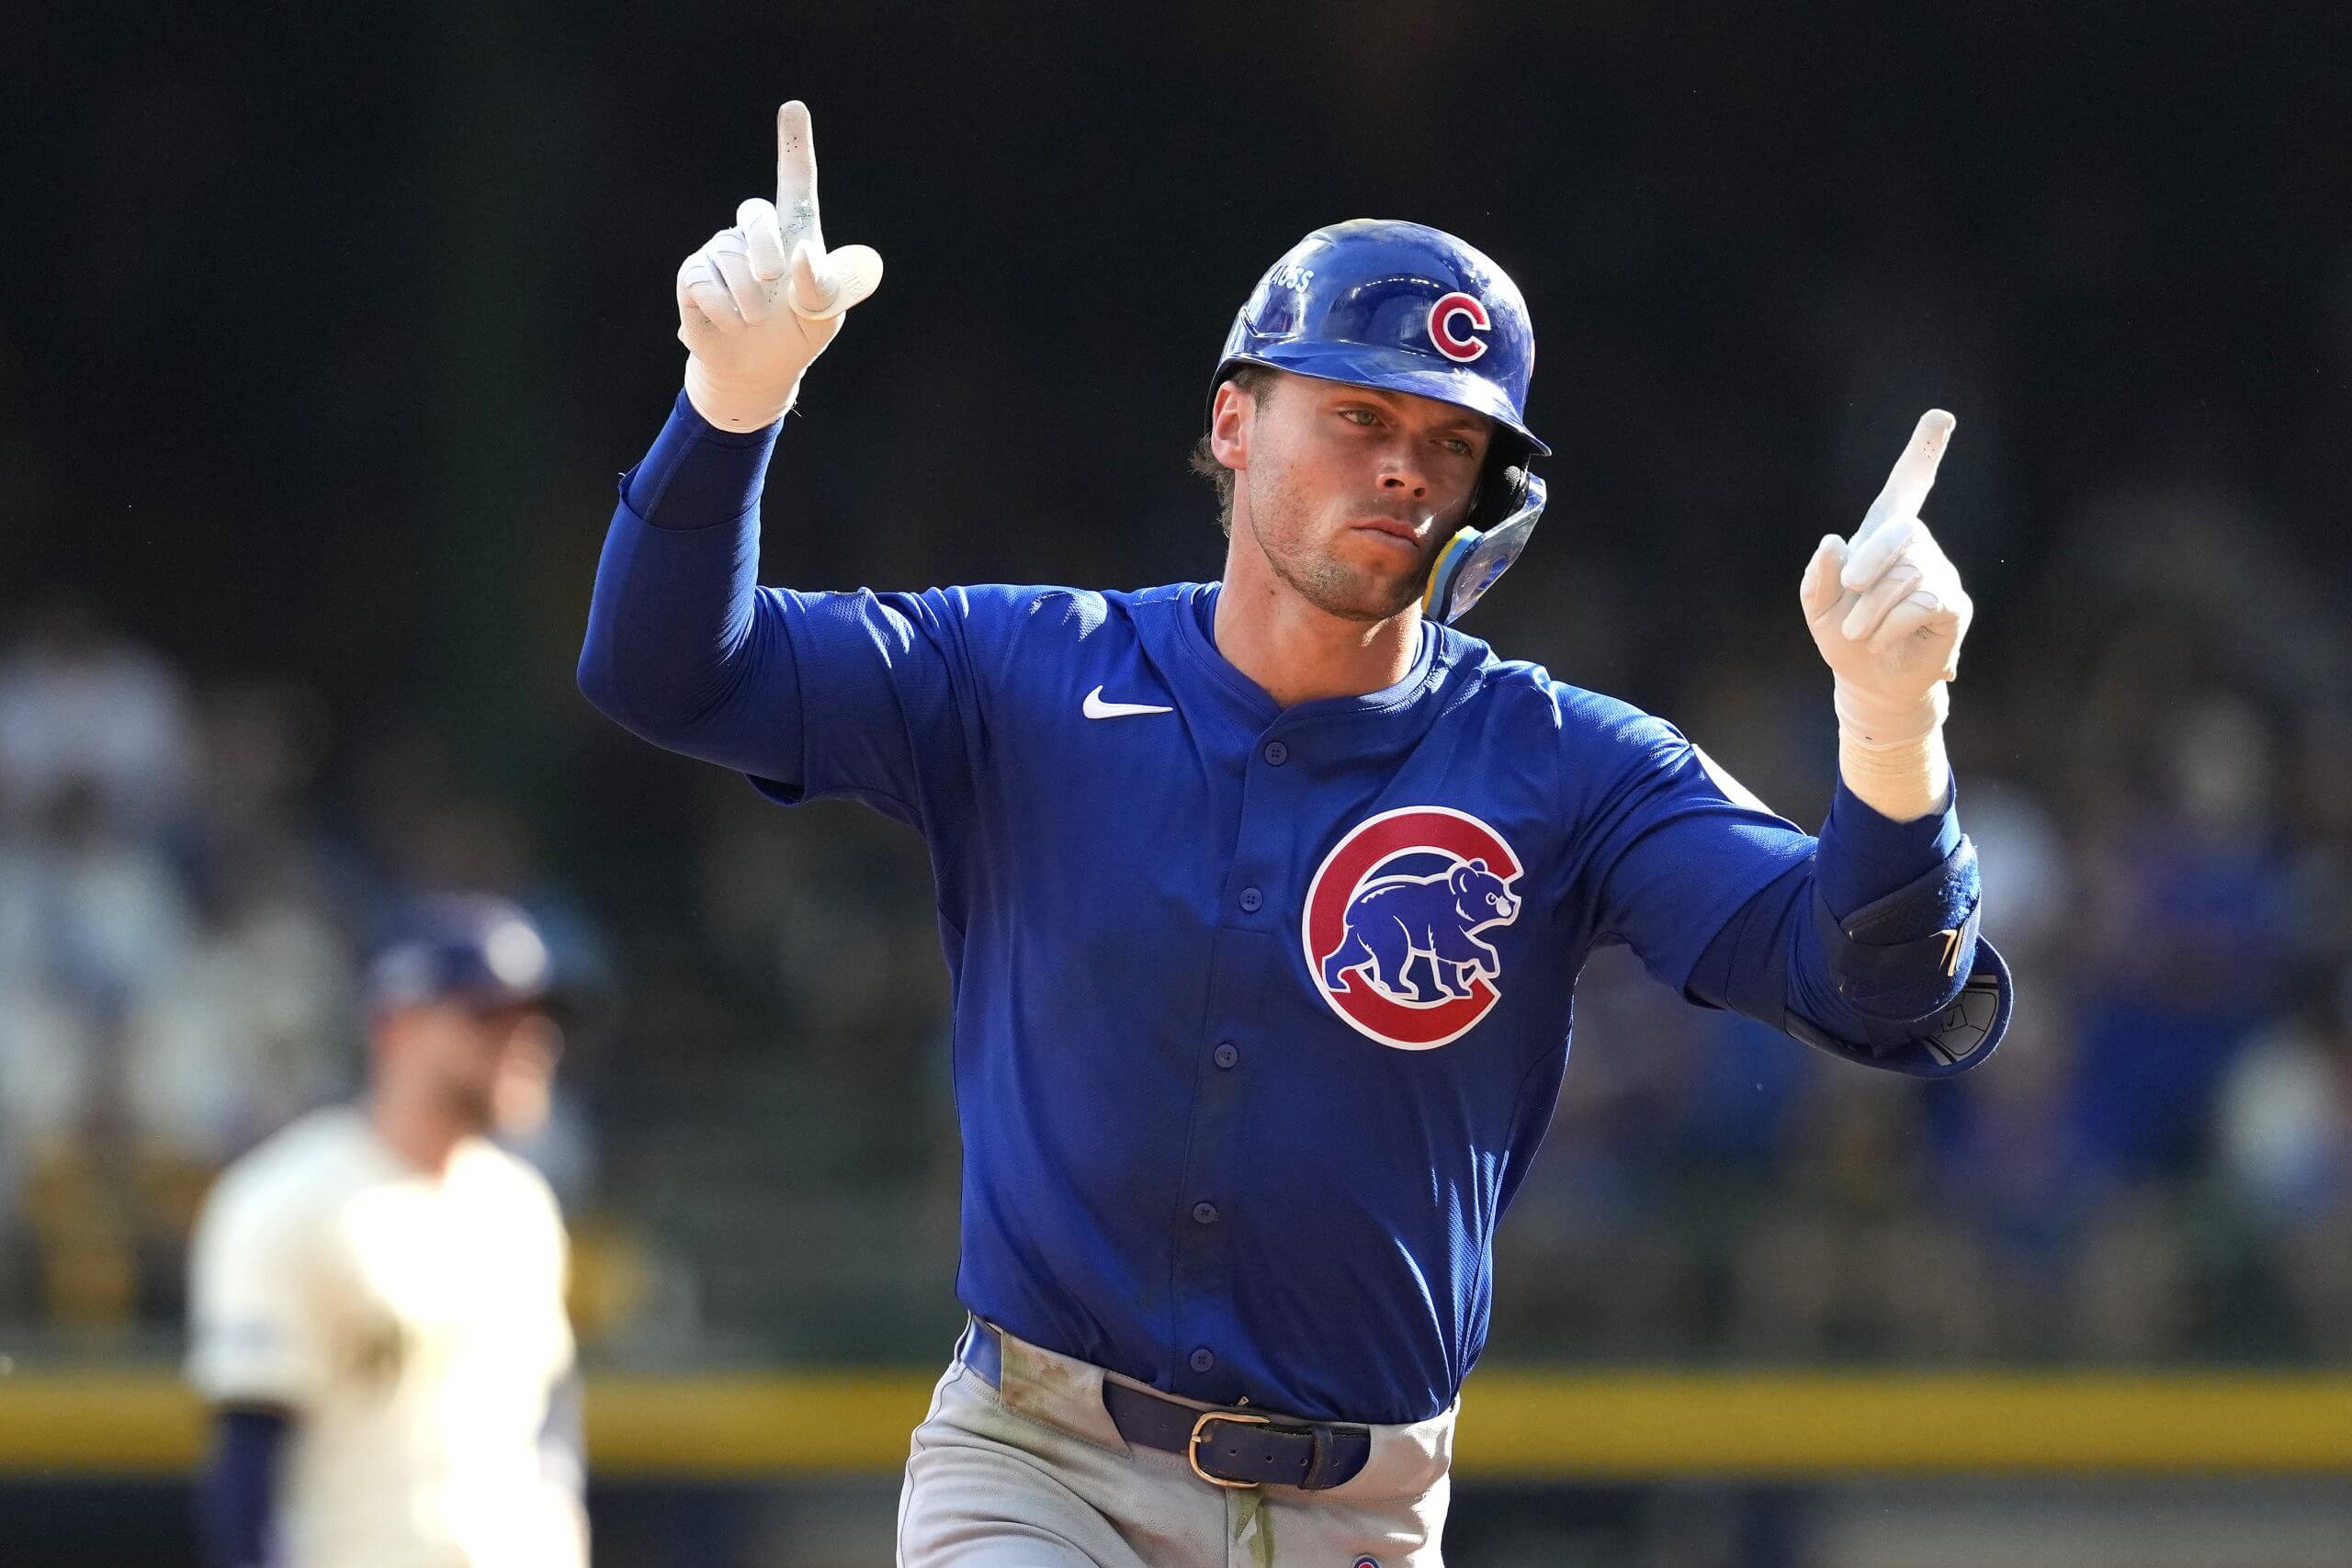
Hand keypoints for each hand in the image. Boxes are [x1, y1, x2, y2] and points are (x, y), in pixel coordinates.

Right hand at [677, 101, 884, 430]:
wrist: (760, 370)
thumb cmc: (798, 332)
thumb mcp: (825, 313)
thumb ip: (826, 285)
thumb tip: (803, 255)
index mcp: (794, 234)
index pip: (795, 183)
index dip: (794, 146)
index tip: (793, 107)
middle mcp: (754, 234)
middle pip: (755, 213)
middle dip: (766, 246)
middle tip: (774, 277)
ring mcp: (720, 251)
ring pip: (731, 258)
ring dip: (750, 298)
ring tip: (756, 320)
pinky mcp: (693, 276)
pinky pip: (706, 283)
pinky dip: (727, 310)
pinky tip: (735, 323)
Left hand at [1800, 410, 1974, 747]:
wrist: (1867, 682)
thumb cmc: (1842, 635)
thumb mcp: (1816, 608)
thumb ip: (1815, 577)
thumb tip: (1833, 542)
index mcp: (1883, 536)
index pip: (1907, 486)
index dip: (1923, 452)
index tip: (1941, 416)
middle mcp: (1917, 547)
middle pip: (1902, 531)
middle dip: (1870, 559)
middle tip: (1848, 589)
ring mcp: (1940, 574)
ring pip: (1906, 576)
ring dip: (1870, 611)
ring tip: (1860, 633)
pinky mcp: (1954, 605)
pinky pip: (1923, 602)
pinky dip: (1892, 625)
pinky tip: (1883, 639)